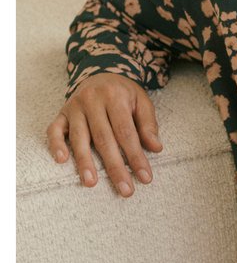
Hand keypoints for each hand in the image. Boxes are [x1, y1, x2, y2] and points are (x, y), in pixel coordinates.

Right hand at [46, 73, 162, 197]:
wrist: (101, 72)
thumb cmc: (124, 93)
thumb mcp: (142, 102)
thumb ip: (148, 125)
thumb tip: (156, 148)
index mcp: (115, 97)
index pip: (126, 132)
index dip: (135, 156)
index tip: (145, 177)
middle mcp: (92, 101)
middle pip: (104, 139)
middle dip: (115, 167)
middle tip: (125, 190)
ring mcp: (74, 107)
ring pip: (79, 137)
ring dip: (85, 162)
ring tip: (91, 183)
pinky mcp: (61, 113)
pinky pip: (54, 130)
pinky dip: (56, 144)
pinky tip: (61, 160)